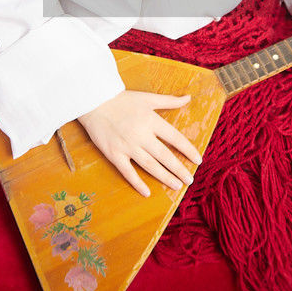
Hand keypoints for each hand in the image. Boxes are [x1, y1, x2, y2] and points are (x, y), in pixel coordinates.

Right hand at [77, 90, 202, 196]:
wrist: (93, 101)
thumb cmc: (122, 99)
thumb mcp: (148, 97)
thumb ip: (170, 100)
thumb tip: (189, 98)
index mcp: (152, 121)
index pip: (175, 138)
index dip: (188, 150)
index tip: (198, 160)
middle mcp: (142, 135)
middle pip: (165, 156)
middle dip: (179, 169)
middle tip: (190, 180)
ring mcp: (127, 146)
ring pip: (150, 165)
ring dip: (165, 177)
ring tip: (176, 186)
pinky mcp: (114, 154)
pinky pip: (127, 172)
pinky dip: (137, 183)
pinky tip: (147, 192)